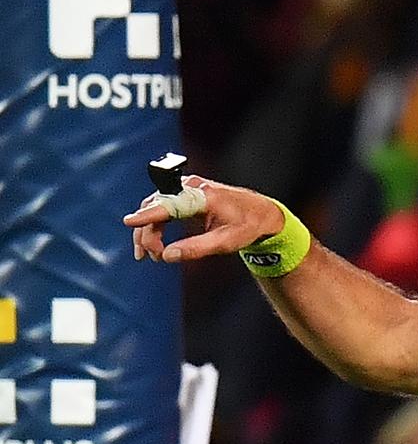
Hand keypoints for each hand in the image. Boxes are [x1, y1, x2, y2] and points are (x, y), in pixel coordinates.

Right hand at [122, 175, 284, 261]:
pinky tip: (154, 244)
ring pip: (155, 207)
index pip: (170, 204)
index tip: (130, 222)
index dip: (149, 214)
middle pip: (157, 206)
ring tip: (149, 255)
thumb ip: (196, 248)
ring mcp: (186, 188)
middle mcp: (192, 187)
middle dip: (147, 232)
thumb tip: (168, 256)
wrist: (260, 213)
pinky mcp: (184, 194)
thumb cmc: (246, 226)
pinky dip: (155, 225)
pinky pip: (162, 207)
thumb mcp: (226, 242)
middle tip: (150, 256)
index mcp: (204, 196)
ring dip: (148, 230)